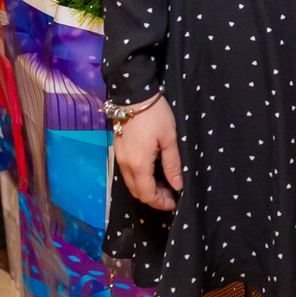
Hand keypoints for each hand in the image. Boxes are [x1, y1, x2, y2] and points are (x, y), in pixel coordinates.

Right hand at [113, 96, 181, 210]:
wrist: (133, 94)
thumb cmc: (154, 115)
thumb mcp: (169, 139)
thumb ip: (172, 164)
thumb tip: (177, 185)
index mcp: (138, 164)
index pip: (147, 195)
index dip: (161, 203)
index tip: (174, 202)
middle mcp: (124, 165)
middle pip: (137, 192)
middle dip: (154, 197)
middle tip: (171, 192)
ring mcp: (119, 157)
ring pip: (131, 183)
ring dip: (147, 188)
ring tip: (165, 182)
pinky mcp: (118, 150)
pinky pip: (128, 172)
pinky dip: (140, 177)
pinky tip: (152, 170)